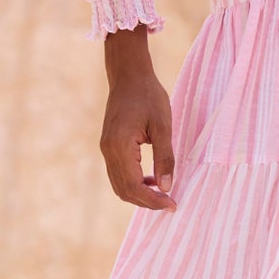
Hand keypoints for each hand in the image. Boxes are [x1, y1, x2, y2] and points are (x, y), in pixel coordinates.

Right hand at [101, 27, 176, 210]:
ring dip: (139, 194)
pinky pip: (118, 174)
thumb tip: (166, 187)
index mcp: (120, 146)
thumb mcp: (163, 125)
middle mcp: (108, 151)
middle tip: (170, 203)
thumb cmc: (149, 96)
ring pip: (119, 185)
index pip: (134, 186)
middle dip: (147, 202)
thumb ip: (165, 157)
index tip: (172, 204)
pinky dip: (133, 183)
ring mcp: (105, 149)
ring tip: (163, 193)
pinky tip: (151, 178)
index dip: (153, 200)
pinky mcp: (108, 146)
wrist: (129, 75)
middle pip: (124, 190)